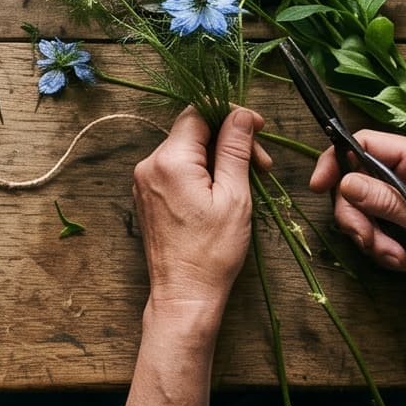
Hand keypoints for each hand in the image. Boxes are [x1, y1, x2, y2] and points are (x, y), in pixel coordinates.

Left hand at [134, 106, 266, 329]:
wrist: (185, 292)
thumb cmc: (213, 250)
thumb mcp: (234, 195)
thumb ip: (236, 149)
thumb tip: (242, 115)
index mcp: (169, 160)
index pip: (197, 113)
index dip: (230, 115)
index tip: (258, 129)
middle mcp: (149, 164)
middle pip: (192, 133)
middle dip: (229, 142)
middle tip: (262, 166)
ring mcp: (144, 181)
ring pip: (186, 152)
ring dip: (218, 159)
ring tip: (247, 182)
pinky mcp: (147, 196)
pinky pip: (176, 170)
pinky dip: (201, 173)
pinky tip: (223, 192)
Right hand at [308, 129, 405, 301]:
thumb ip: (388, 201)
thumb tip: (344, 183)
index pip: (365, 144)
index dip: (336, 162)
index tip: (320, 188)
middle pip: (357, 182)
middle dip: (357, 216)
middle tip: (369, 243)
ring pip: (364, 208)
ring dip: (372, 237)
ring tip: (397, 259)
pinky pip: (378, 227)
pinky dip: (383, 247)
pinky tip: (405, 262)